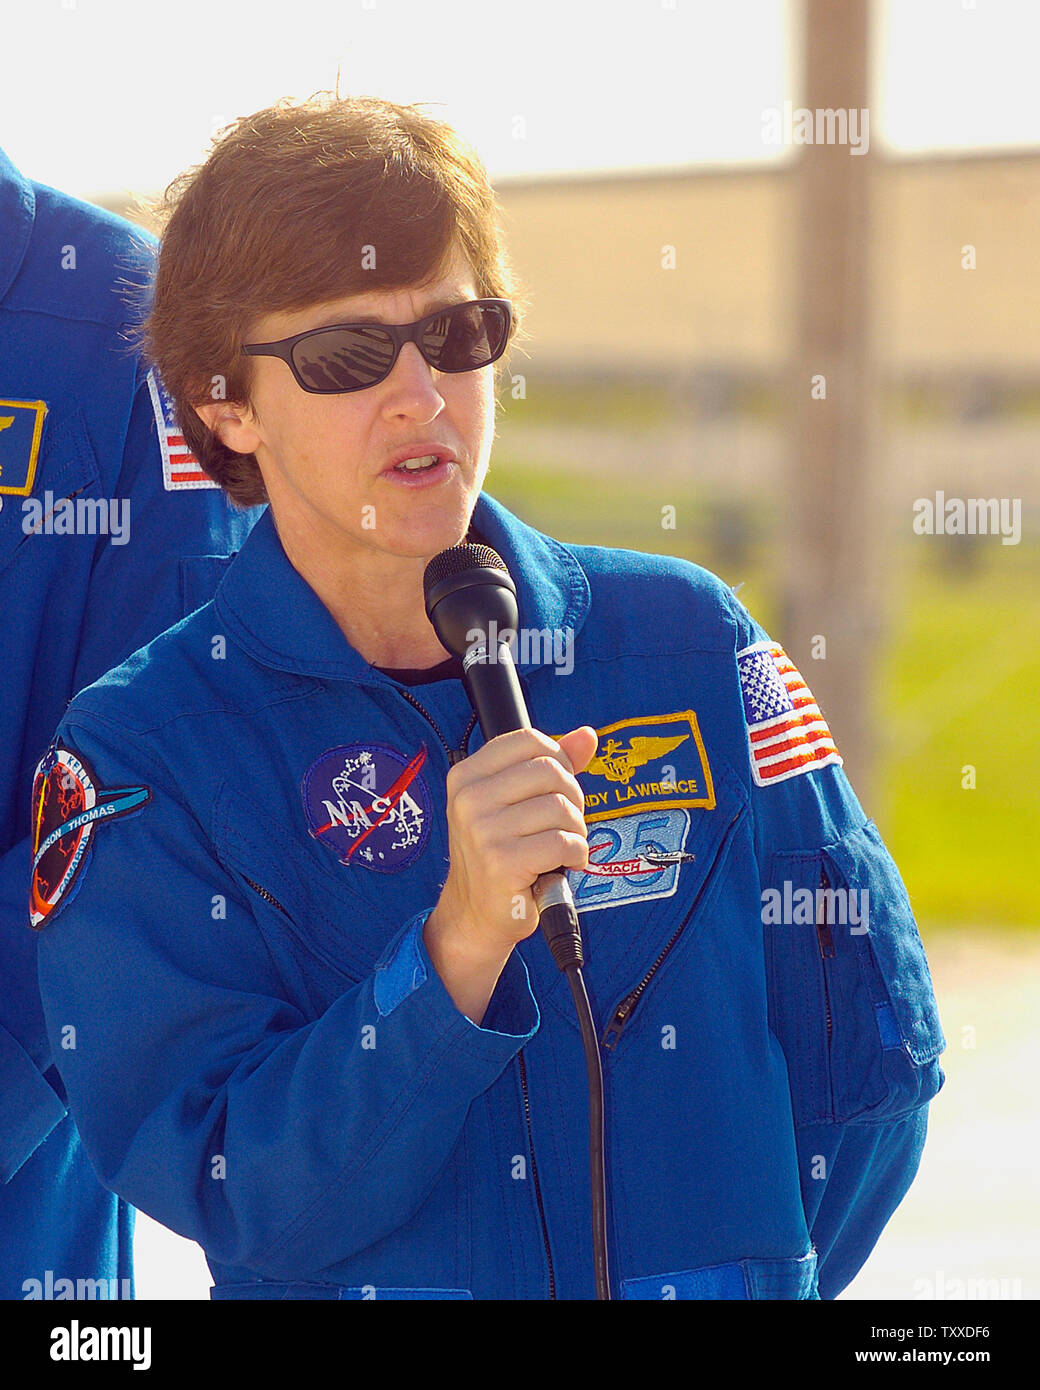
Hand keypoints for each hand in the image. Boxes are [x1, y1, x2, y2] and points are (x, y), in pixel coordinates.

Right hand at [423, 725, 597, 1020]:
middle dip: (572, 798)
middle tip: (566, 824)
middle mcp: (469, 799)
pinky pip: (563, 842)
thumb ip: (551, 765)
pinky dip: (576, 854)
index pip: (529, 740)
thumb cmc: (500, 853)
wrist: (476, 914)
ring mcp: (482, 831)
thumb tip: (587, 735)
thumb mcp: (515, 802)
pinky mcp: (502, 862)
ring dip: (576, 831)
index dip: (558, 760)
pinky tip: (563, 864)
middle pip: (550, 771)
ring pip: (560, 807)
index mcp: (467, 775)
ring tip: (563, 848)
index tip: (557, 789)